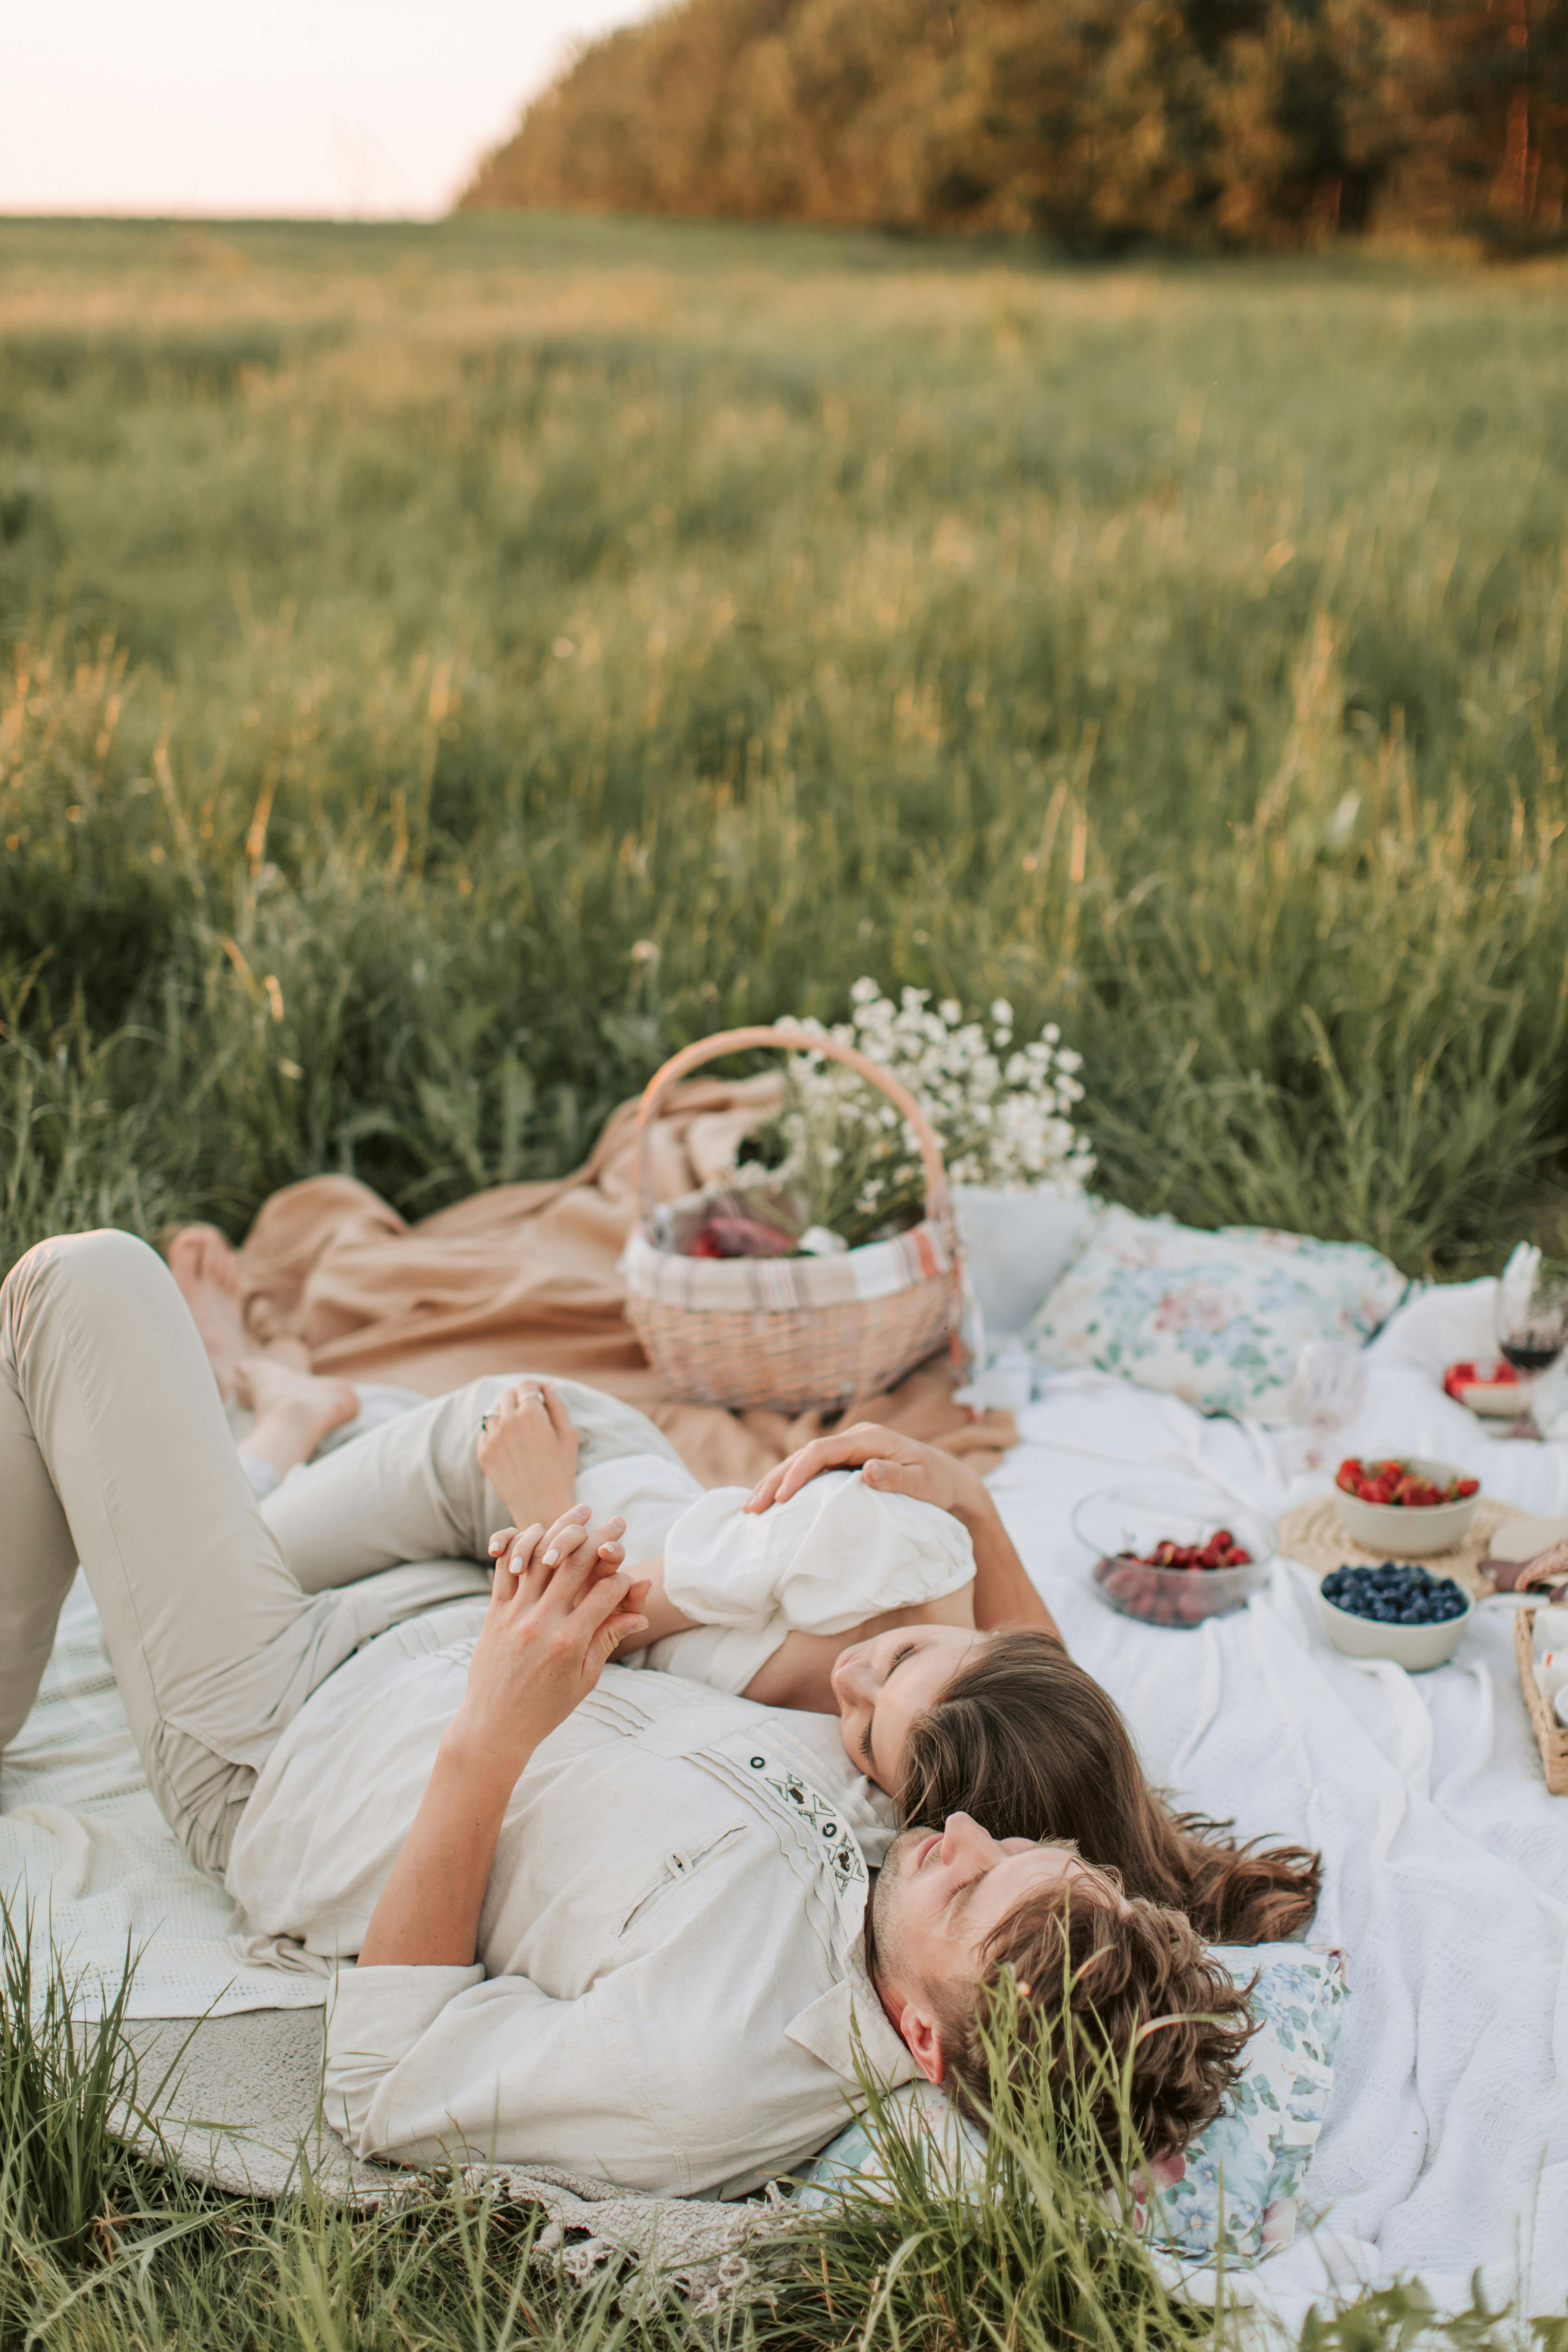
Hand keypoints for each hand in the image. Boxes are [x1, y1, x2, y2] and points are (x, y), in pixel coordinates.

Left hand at [445, 1504, 648, 1790]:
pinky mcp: (495, 1612)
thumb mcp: (584, 1680)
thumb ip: (607, 1641)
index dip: (624, 1580)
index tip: (631, 1576)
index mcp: (570, 1641)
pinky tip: (536, 1530)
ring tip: (582, 1512)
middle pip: (577, 1564)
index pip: (606, 1593)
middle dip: (603, 1540)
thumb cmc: (545, 1709)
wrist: (493, 1725)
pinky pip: (505, 1567)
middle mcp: (542, 1621)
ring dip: (563, 1529)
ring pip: (541, 1556)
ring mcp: (515, 1614)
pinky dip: (519, 1545)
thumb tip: (639, 1615)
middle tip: (619, 1522)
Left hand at [476, 1379, 579, 1529]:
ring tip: (518, 1428)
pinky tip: (508, 1444)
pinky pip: (484, 1432)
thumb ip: (557, 1404)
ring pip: (493, 1411)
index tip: (539, 1394)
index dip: (534, 1386)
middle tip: (530, 1412)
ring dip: (504, 1413)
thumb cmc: (561, 1470)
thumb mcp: (568, 1435)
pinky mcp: (483, 1454)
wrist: (540, 1506)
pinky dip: (494, 1431)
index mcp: (531, 1413)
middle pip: (507, 1395)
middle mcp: (507, 1421)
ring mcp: (492, 1438)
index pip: (526, 1385)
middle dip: (519, 1398)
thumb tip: (547, 1384)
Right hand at [743, 1422, 989, 1526]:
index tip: (781, 1498)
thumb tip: (868, 1470)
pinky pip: (813, 1471)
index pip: (823, 1451)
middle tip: (751, 1509)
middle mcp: (856, 1438)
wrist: (950, 1479)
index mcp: (870, 1438)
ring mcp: (850, 1449)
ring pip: (804, 1462)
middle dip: (776, 1480)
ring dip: (777, 1483)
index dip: (798, 1472)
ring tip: (751, 1508)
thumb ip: (897, 1477)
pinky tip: (774, 1503)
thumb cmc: (938, 1483)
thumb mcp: (923, 1482)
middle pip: (805, 1455)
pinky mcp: (847, 1462)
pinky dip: (791, 1485)